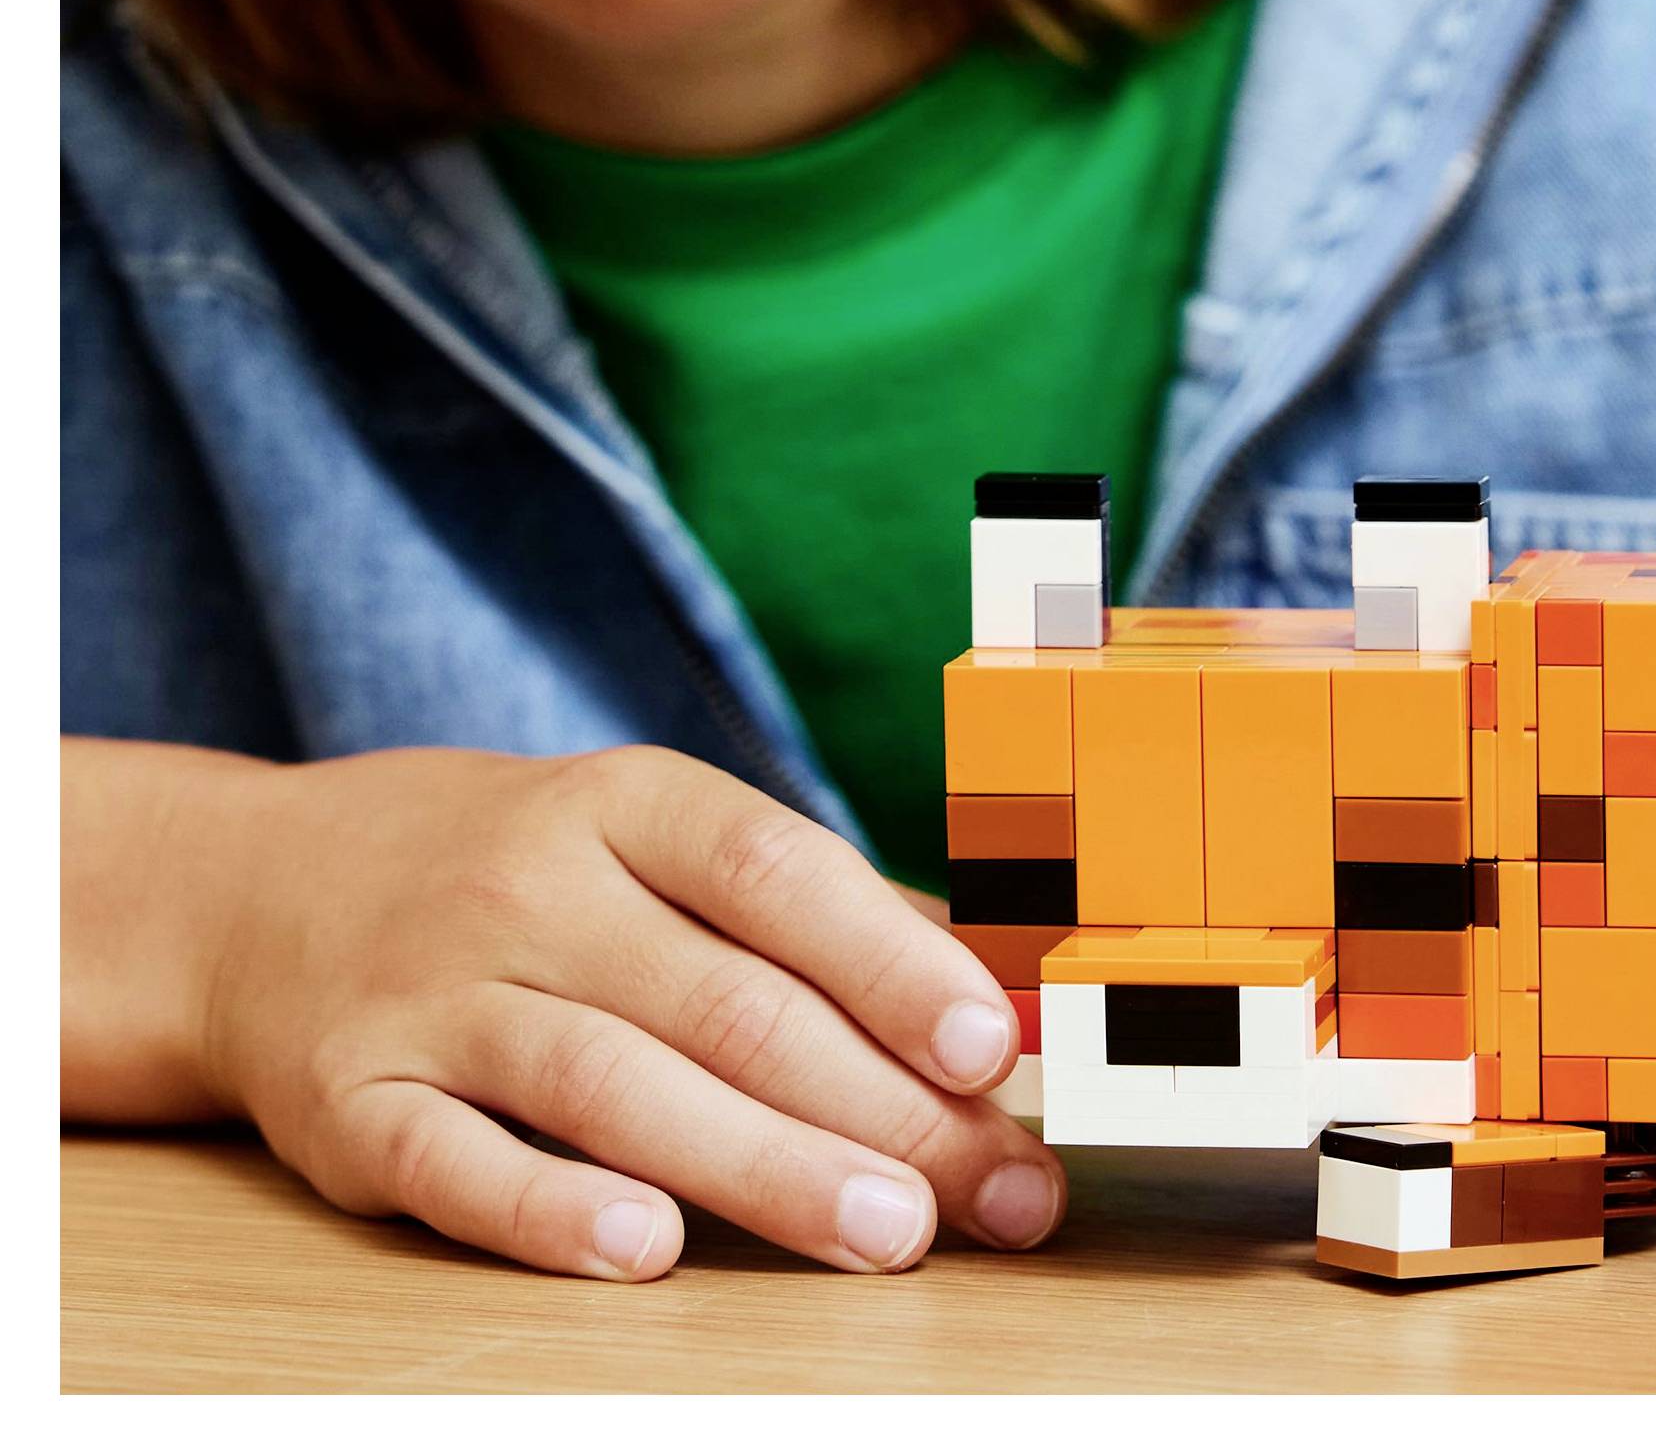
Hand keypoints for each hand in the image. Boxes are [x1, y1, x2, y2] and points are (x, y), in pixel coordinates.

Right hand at [192, 745, 1064, 1280]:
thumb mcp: (655, 845)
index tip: (994, 1047)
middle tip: (992, 1191)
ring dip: (763, 1166)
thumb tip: (996, 1009)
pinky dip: (551, 1211)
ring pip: (614, 1085)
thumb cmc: (527, 877)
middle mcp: (532, 888)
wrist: (260, 890)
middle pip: (728, 1004)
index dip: (895, 963)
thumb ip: (816, 919)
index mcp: (630, 804)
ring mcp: (434, 997)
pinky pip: (456, 1166)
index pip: (782, 873)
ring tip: (887, 1233)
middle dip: (880, 1107)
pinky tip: (649, 1250)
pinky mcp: (350, 1106)